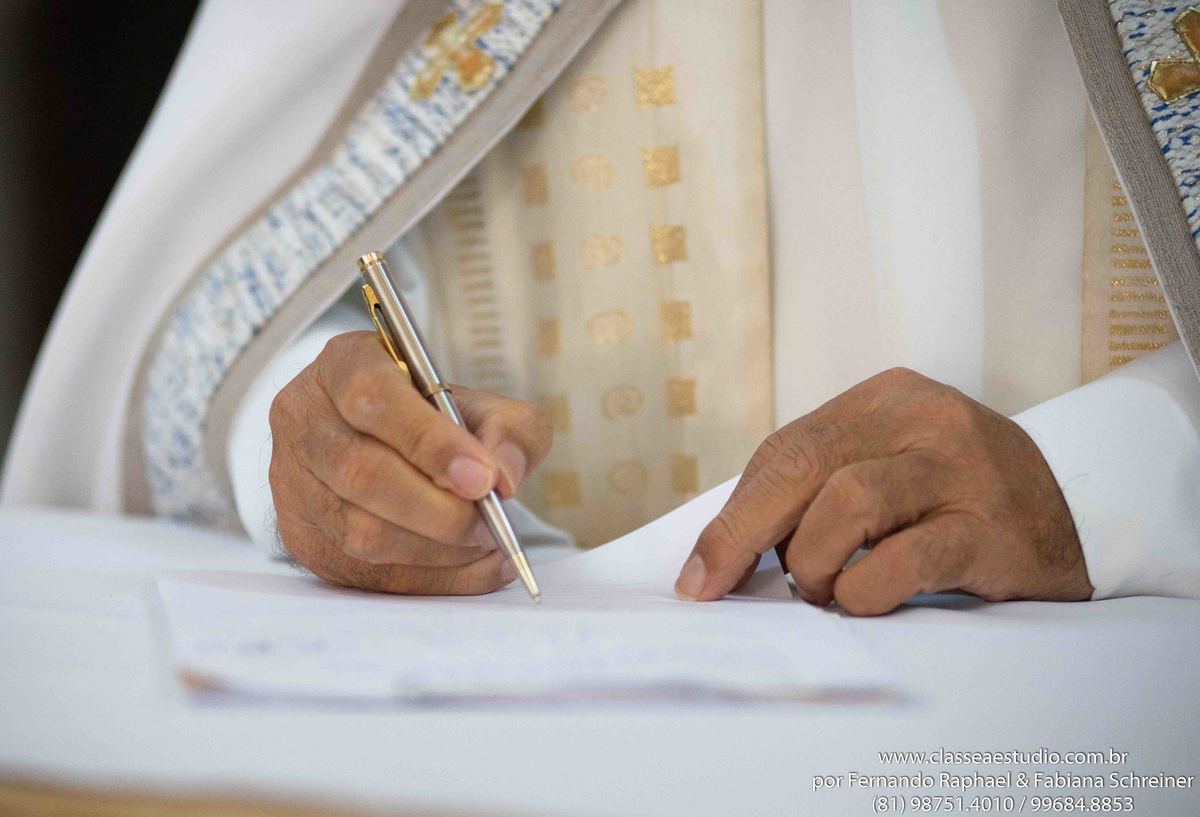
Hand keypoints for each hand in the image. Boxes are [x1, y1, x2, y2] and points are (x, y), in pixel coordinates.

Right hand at [268, 331, 551, 594]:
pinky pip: (365, 574)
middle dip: (439, 510)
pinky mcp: (301, 537)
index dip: (430, 443)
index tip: (482, 478)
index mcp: (344, 365)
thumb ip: (508, 430)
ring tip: (486, 543)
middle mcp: (303, 418)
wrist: (392, 448)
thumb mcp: (485, 405)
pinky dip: (430, 578)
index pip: (374, 399)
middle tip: (491, 523)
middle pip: (362, 474)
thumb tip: (502, 477)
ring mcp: (292, 481)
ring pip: (360, 532)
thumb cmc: (438, 421)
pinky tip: (472, 566)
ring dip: (436, 549)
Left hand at [674, 368, 1092, 613]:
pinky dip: (865, 590)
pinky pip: (904, 559)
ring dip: (814, 562)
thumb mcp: (887, 468)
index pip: (785, 450)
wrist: (1074, 519)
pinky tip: (864, 602)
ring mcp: (961, 469)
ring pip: (848, 501)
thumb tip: (724, 554)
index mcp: (885, 399)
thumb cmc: (955, 501)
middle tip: (717, 588)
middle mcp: (923, 419)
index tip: (700, 573)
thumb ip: (816, 492)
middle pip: (804, 464)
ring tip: (824, 590)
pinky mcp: (991, 528)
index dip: (732, 516)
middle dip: (745, 534)